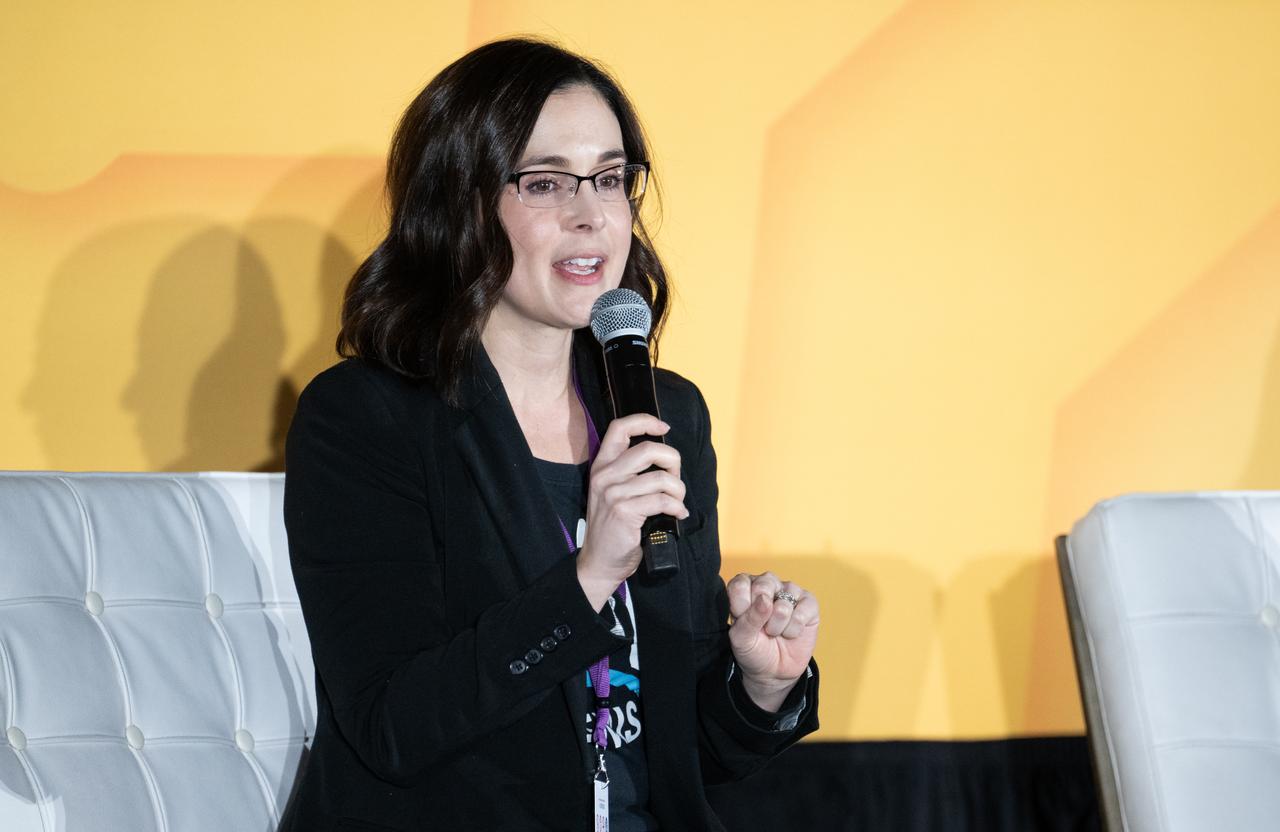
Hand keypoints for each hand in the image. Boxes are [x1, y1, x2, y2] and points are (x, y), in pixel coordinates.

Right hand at [576, 413, 688, 609]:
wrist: (599, 562)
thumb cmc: (613, 528)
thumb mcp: (613, 493)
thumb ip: (630, 473)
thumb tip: (667, 459)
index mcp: (601, 466)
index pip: (619, 428)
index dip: (645, 421)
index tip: (663, 428)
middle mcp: (605, 476)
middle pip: (648, 449)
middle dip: (672, 461)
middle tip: (675, 479)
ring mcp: (613, 493)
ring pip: (660, 478)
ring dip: (678, 490)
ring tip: (678, 502)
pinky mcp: (624, 512)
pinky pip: (662, 500)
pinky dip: (677, 507)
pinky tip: (678, 515)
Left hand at [726, 572, 818, 711]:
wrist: (774, 670)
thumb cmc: (753, 649)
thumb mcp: (741, 638)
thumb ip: (748, 618)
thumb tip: (765, 599)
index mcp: (745, 587)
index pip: (740, 584)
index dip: (741, 607)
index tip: (742, 622)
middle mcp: (768, 584)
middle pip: (763, 587)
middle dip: (761, 617)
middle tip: (761, 627)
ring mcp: (790, 591)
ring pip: (783, 604)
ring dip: (777, 626)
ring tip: (775, 631)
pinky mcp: (809, 603)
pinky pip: (802, 613)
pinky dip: (793, 630)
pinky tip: (790, 632)